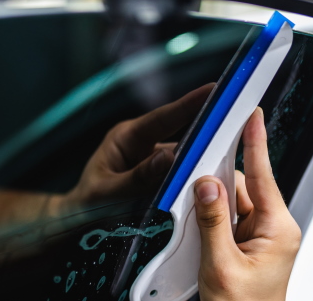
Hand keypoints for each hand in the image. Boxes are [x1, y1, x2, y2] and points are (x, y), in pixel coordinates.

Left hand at [60, 83, 214, 206]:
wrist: (77, 221)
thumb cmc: (87, 205)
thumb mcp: (108, 193)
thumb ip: (138, 177)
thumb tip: (169, 157)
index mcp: (126, 137)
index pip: (163, 117)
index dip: (189, 104)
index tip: (214, 90)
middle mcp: (142, 143)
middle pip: (180, 132)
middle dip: (206, 128)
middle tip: (236, 121)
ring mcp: (151, 158)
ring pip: (183, 155)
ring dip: (201, 159)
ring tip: (227, 160)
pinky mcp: (158, 175)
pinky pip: (180, 173)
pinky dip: (193, 178)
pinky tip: (210, 185)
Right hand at [193, 108, 300, 300]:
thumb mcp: (220, 265)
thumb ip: (212, 221)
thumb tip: (206, 185)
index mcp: (278, 230)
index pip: (265, 175)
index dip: (255, 142)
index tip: (252, 115)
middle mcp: (274, 229)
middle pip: (242, 187)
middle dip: (217, 186)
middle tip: (193, 184)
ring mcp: (262, 237)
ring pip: (232, 202)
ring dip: (212, 207)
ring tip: (198, 229)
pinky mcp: (250, 244)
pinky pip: (229, 218)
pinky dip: (212, 219)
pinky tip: (201, 231)